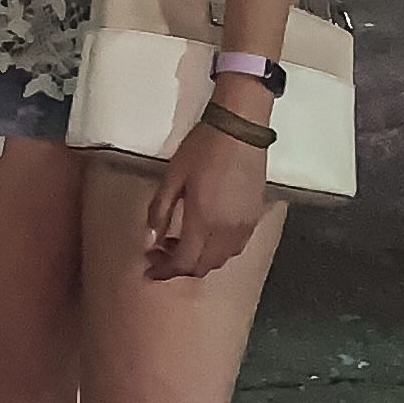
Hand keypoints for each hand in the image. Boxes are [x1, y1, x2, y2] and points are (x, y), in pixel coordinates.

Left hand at [141, 109, 273, 280]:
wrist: (240, 131)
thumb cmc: (202, 149)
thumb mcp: (173, 176)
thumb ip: (160, 210)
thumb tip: (151, 238)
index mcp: (203, 221)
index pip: (184, 262)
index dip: (164, 271)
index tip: (149, 270)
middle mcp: (226, 232)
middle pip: (203, 266)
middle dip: (179, 267)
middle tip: (160, 253)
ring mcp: (244, 227)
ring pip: (220, 260)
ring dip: (199, 259)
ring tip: (179, 242)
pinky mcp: (254, 219)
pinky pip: (234, 248)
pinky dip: (216, 250)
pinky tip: (204, 234)